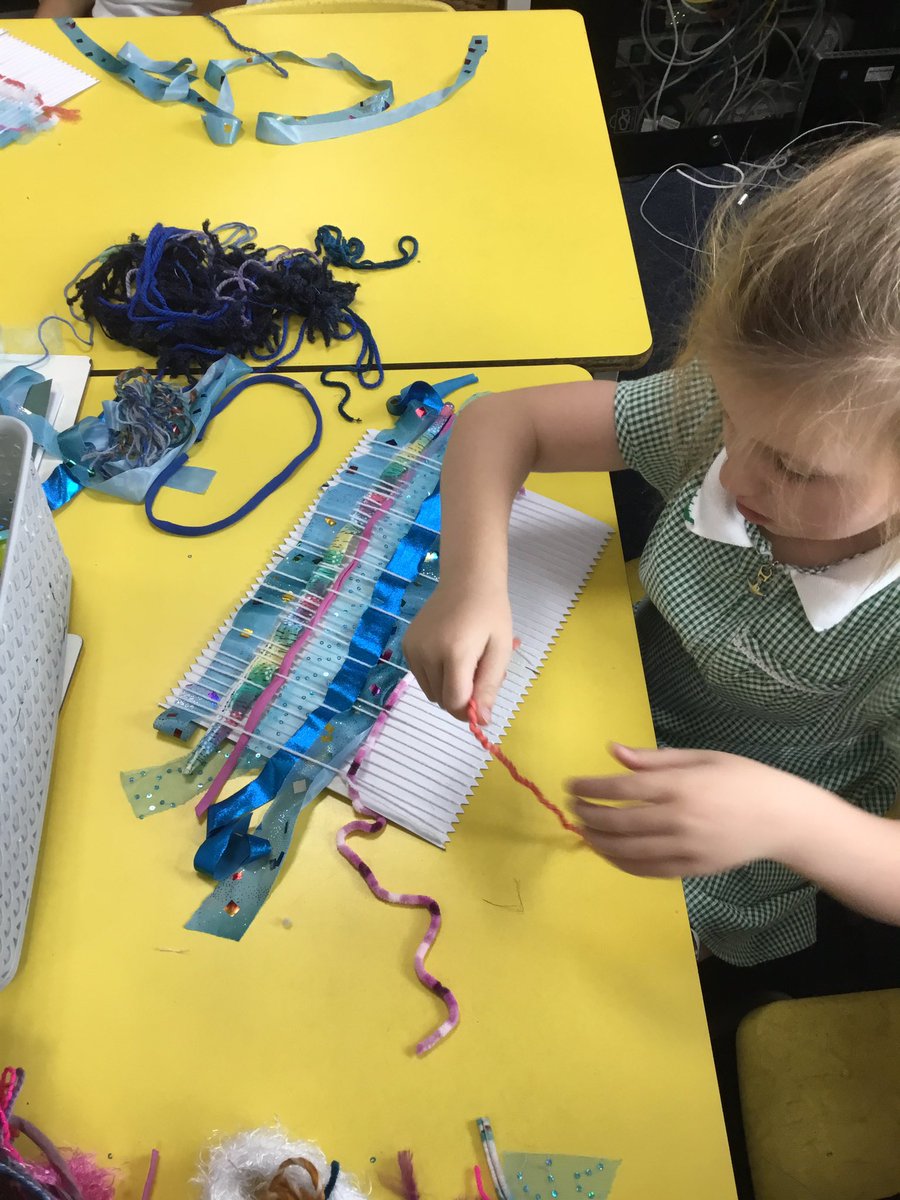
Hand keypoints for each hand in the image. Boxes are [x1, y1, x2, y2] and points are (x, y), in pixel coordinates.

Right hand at [402, 580, 512, 720]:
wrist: (467, 580)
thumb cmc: (490, 614)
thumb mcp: (500, 651)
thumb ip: (489, 686)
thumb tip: (481, 721)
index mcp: (454, 652)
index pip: (455, 702)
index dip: (470, 709)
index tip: (483, 698)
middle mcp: (427, 652)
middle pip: (442, 700)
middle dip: (462, 696)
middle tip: (479, 671)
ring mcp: (413, 648)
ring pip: (431, 692)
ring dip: (448, 687)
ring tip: (465, 663)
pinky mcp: (407, 645)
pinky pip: (422, 677)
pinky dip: (436, 676)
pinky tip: (449, 654)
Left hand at [568, 745, 822, 877]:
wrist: (784, 818)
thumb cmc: (743, 778)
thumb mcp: (701, 757)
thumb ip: (654, 758)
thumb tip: (613, 751)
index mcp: (682, 785)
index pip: (623, 787)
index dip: (592, 788)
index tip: (571, 785)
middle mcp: (680, 819)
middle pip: (620, 821)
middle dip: (589, 815)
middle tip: (572, 808)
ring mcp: (686, 848)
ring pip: (628, 851)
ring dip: (598, 842)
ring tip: (583, 831)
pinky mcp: (692, 869)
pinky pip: (647, 870)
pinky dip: (621, 863)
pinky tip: (608, 852)